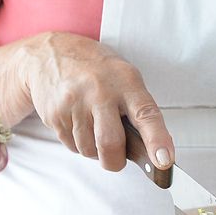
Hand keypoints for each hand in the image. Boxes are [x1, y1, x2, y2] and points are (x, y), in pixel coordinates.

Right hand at [16, 31, 174, 172]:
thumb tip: (149, 151)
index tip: (164, 160)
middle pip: (110, 143)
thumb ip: (137, 109)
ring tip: (94, 127)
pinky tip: (79, 123)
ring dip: (95, 151)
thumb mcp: (124, 76)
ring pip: (89, 150)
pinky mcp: (55, 115)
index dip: (157, 140)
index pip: (146, 114)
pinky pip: (71, 146)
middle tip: (117, 157)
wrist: (52, 53)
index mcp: (126, 82)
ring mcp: (74, 104)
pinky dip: (79, 143)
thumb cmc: (97, 69)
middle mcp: (100, 92)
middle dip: (115, 161)